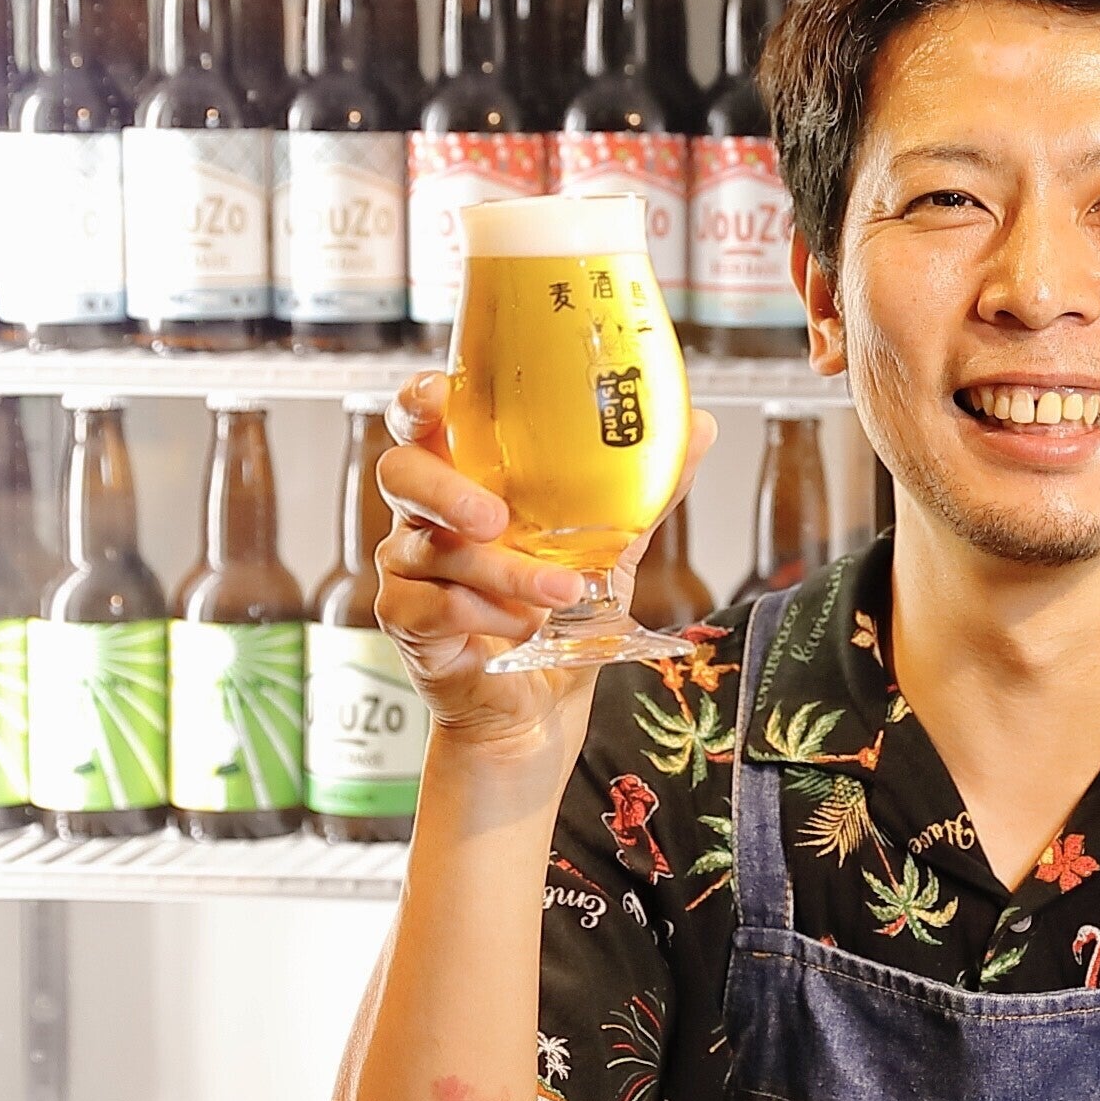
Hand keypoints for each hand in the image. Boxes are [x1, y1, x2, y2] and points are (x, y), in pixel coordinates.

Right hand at [372, 371, 717, 760]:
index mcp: (466, 479)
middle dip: (447, 489)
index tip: (438, 394)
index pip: (422, 421)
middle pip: (402, 472)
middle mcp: (426, 516)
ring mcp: (408, 568)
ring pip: (437, 549)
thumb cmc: (559, 617)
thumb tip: (698, 428)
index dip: (420, 401)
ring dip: (509, 573)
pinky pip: (439, 605)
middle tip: (495, 517)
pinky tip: (526, 628)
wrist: (538, 706)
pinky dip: (493, 617)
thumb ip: (643, 489)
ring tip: (564, 591)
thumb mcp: (609, 546)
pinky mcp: (406, 620)